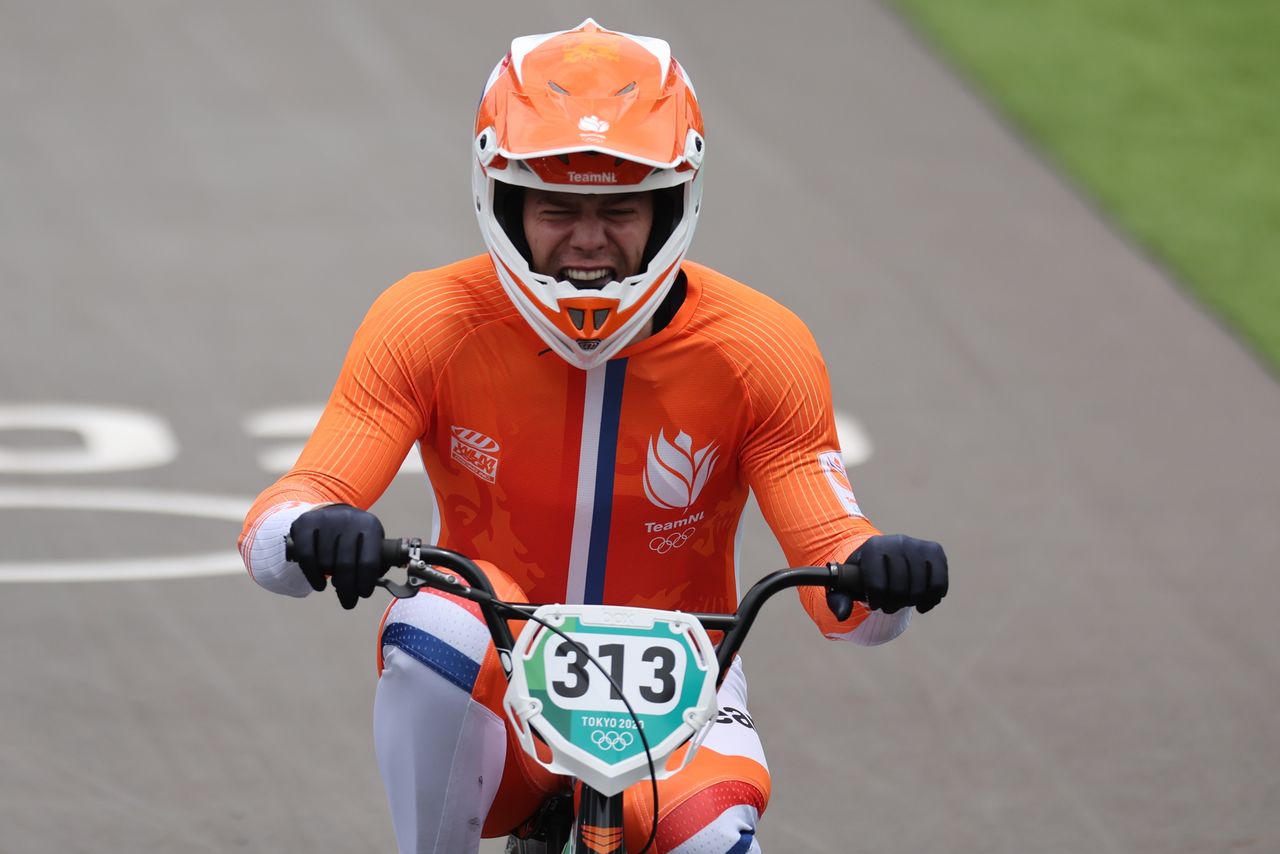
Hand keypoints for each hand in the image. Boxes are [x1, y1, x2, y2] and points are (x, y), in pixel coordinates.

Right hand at [288, 504, 385, 608]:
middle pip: (346, 564)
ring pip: (326, 562)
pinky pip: (306, 556)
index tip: (363, 595)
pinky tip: (319, 584)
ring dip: (330, 579)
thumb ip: (374, 565)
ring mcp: (326, 520)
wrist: (333, 514)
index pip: (369, 561)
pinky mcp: (306, 522)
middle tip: (348, 603)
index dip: (365, 582)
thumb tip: (366, 588)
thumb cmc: (355, 537)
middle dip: (347, 589)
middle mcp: (349, 520)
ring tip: (334, 583)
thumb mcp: (371, 544)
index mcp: (370, 526)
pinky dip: (312, 575)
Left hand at [829, 534, 948, 617]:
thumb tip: (842, 615)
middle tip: (888, 606)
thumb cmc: (862, 573)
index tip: (874, 604)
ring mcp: (917, 545)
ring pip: (920, 588)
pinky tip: (921, 603)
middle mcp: (896, 541)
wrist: (882, 554)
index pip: (877, 585)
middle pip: (900, 588)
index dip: (876, 602)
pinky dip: (931, 599)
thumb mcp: (846, 584)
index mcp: (872, 547)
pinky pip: (939, 584)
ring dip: (911, 603)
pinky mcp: (935, 551)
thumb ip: (839, 599)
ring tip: (902, 601)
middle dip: (893, 604)